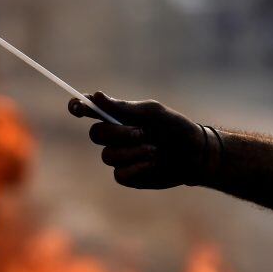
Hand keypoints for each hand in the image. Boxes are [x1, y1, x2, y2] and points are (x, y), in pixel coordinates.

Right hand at [69, 92, 208, 188]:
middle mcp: (113, 136)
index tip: (77, 106)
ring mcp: (118, 156)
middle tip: (141, 132)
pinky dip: (137, 168)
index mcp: (116, 116)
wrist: (195, 155)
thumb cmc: (174, 128)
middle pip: (95, 134)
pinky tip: (152, 163)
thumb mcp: (152, 113)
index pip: (88, 109)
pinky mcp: (126, 175)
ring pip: (107, 156)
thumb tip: (95, 96)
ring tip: (154, 150)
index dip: (78, 106)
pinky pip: (119, 174)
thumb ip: (123, 108)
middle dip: (117, 134)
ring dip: (132, 152)